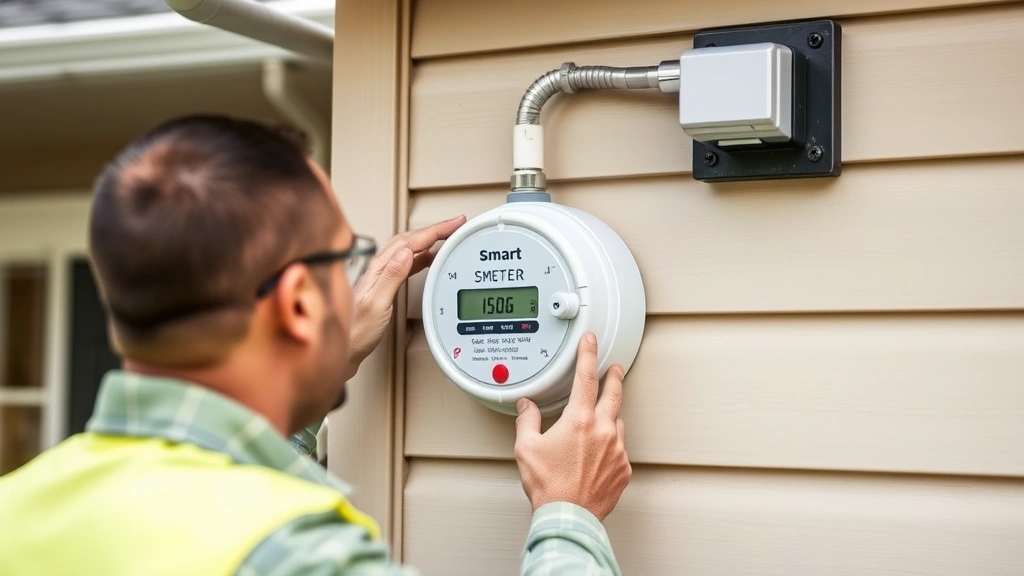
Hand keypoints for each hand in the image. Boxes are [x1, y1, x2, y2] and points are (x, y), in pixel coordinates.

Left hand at [345, 215, 466, 378]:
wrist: (345, 348)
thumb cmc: (356, 331)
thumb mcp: (377, 304)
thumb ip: (392, 277)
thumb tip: (407, 253)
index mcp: (378, 269)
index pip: (411, 241)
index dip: (435, 230)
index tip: (454, 223)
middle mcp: (379, 268)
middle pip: (411, 239)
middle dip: (435, 229)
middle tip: (456, 226)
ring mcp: (382, 275)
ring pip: (409, 248)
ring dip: (430, 240)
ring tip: (447, 238)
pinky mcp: (385, 285)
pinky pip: (408, 262)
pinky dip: (423, 256)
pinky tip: (430, 259)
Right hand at [513, 333, 630, 520]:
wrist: (568, 517)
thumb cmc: (549, 487)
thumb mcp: (526, 449)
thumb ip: (527, 421)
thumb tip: (527, 408)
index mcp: (579, 421)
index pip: (586, 377)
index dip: (588, 354)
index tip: (591, 342)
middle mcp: (602, 431)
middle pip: (613, 393)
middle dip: (613, 377)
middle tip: (614, 368)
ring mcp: (617, 450)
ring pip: (617, 422)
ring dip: (609, 415)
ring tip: (599, 417)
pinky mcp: (624, 469)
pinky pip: (620, 448)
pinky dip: (611, 444)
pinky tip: (598, 452)